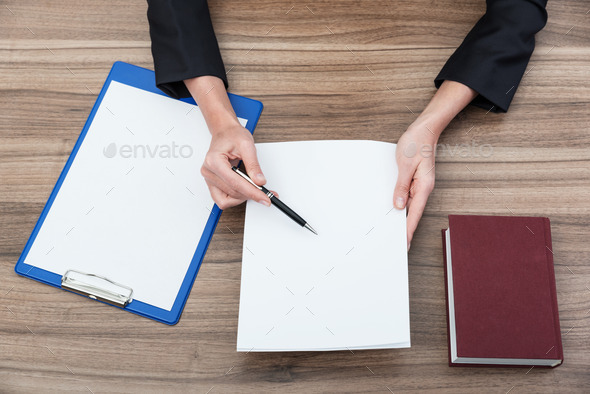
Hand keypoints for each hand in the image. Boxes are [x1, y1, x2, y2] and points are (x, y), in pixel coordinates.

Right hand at [201, 122, 270, 208]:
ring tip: (254, 190)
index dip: (252, 192)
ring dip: (242, 198)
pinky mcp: (212, 184)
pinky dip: (235, 198)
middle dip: (250, 194)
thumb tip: (259, 181)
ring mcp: (209, 179)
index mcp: (214, 161)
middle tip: (265, 192)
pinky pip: (223, 199)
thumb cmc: (232, 135)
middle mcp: (208, 172)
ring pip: (226, 200)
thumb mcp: (247, 145)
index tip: (264, 197)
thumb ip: (253, 165)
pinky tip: (245, 191)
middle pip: (232, 193)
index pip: (235, 183)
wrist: (225, 132)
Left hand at [393, 80, 477, 250]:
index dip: (408, 230)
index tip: (403, 243)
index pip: (414, 214)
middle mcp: (423, 188)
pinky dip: (402, 206)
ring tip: (393, 233)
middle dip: (405, 229)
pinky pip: (408, 197)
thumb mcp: (404, 165)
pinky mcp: (415, 181)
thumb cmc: (416, 143)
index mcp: (423, 187)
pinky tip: (396, 212)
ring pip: (410, 207)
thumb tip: (398, 205)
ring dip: (402, 219)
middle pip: (413, 214)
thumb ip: (401, 187)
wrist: (424, 129)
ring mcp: (420, 185)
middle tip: (397, 244)